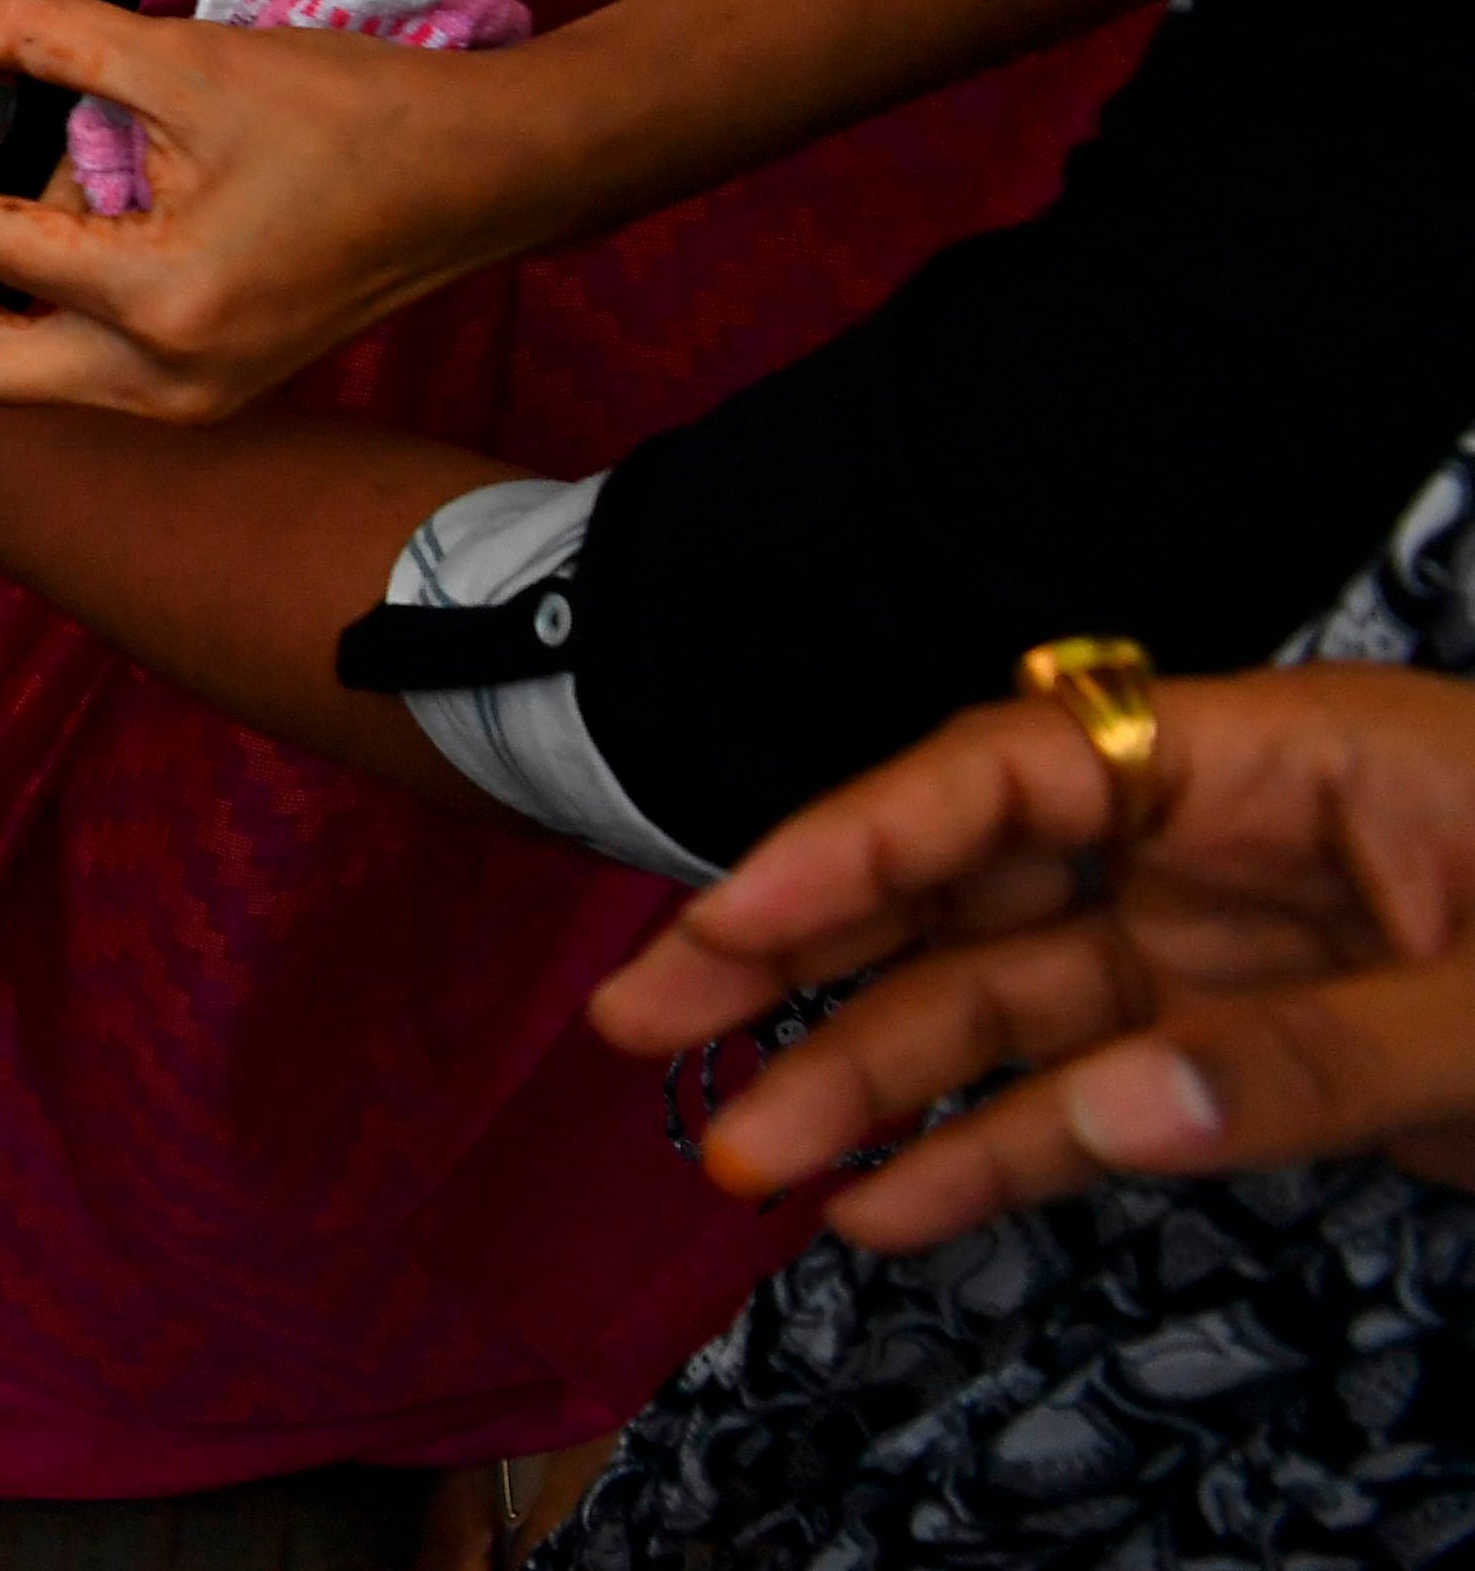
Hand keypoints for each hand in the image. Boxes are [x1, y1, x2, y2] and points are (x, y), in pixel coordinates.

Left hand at [0, 0, 561, 422]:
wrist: (488, 177)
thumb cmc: (355, 115)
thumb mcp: (190, 59)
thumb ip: (49, 30)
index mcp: (159, 301)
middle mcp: (164, 381)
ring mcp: (188, 399)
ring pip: (21, 376)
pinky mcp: (207, 388)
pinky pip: (78, 363)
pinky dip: (23, 312)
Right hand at [591, 667, 1474, 1248]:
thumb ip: (1323, 1061)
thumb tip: (1115, 1114)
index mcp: (1292, 757)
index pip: (1024, 766)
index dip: (865, 835)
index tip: (738, 912)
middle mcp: (1232, 842)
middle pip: (976, 881)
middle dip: (802, 949)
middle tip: (642, 1024)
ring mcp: (1241, 955)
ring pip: (1012, 1008)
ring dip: (879, 1085)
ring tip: (746, 1166)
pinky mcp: (1262, 1060)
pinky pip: (1097, 1106)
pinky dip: (997, 1160)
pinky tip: (895, 1208)